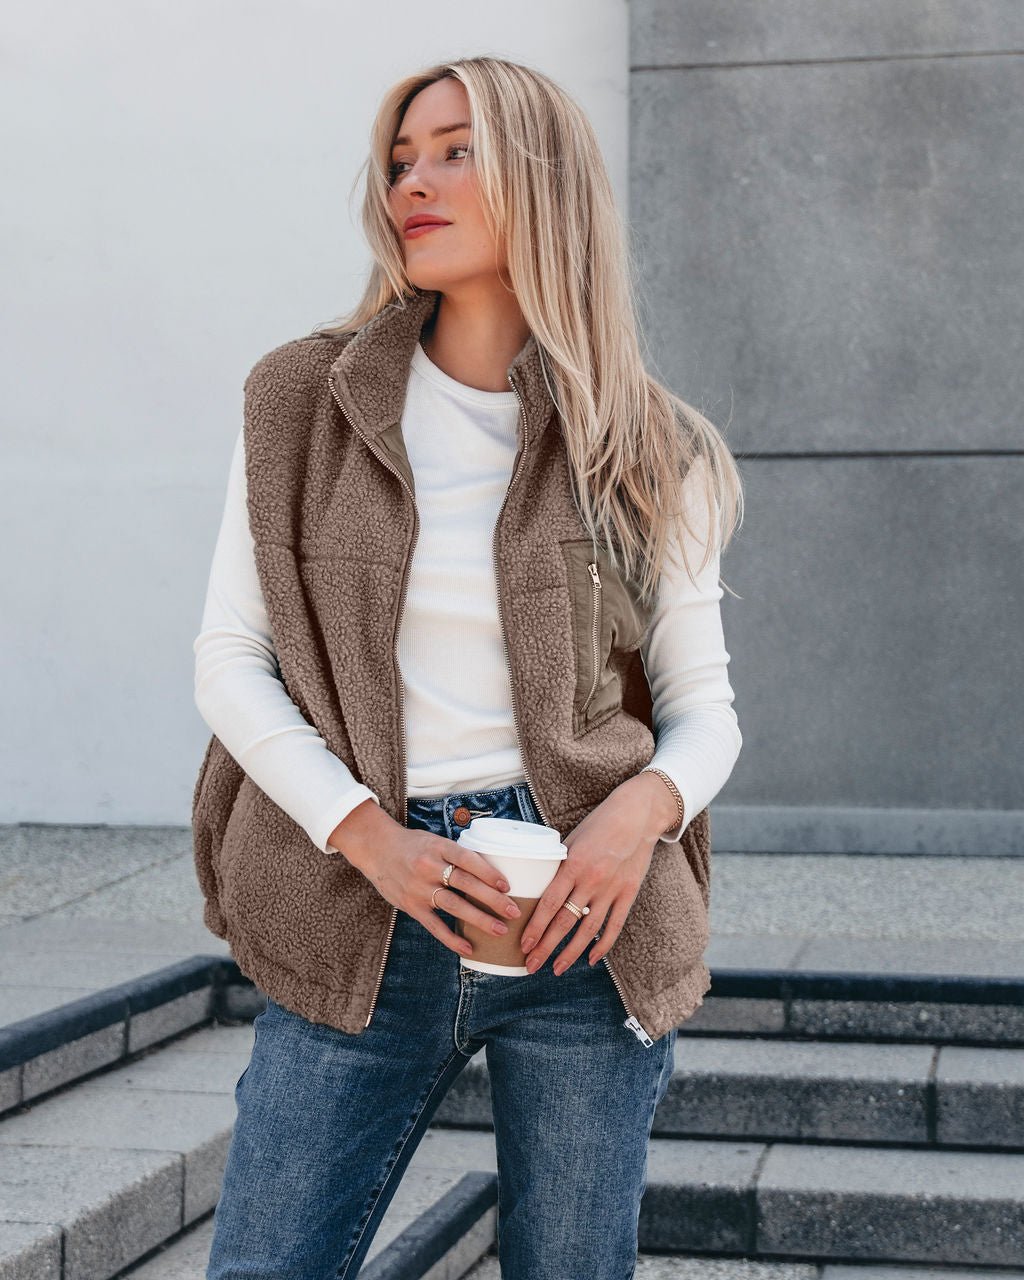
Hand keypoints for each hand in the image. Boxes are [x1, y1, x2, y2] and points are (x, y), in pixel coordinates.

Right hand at [328, 799, 522, 957]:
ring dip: (479, 919)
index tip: (508, 886)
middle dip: (492, 899)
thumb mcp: (435, 841)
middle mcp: (429, 866)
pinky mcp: (411, 906)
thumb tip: (491, 871)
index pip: (468, 859)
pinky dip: (452, 938)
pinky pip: (434, 925)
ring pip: (454, 906)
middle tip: (515, 911)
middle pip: (466, 884)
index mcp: (438, 847)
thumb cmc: (412, 844)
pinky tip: (469, 947)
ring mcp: (419, 888)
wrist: (376, 849)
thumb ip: (457, 855)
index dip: (489, 873)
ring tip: (501, 930)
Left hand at [519, 773, 670, 974]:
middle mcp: (591, 880)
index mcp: (573, 865)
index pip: (548, 903)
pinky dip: (601, 946)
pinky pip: (613, 926)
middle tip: (530, 966)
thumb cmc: (600, 824)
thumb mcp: (573, 840)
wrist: (638, 815)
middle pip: (564, 922)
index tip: (523, 945)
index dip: (535, 928)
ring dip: (570, 953)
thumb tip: (539, 887)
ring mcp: (611, 889)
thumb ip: (559, 865)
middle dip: (545, 947)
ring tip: (557, 969)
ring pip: (587, 930)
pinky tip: (590, 959)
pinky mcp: (628, 893)